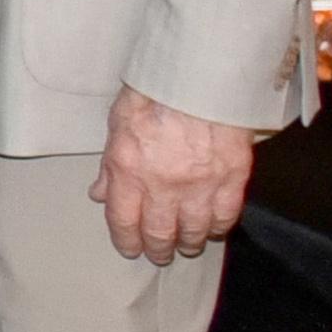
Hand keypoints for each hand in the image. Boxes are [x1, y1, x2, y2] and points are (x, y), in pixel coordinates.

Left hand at [99, 87, 256, 264]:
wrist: (201, 77)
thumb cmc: (154, 93)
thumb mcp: (117, 123)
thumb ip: (109, 165)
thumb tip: (99, 194)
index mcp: (128, 171)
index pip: (123, 221)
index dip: (126, 240)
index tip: (130, 249)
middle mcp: (162, 185)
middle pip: (159, 232)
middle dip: (158, 249)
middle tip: (160, 254)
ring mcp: (200, 184)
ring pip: (194, 229)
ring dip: (190, 242)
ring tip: (187, 245)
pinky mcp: (232, 178)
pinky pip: (225, 215)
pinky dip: (218, 226)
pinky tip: (214, 229)